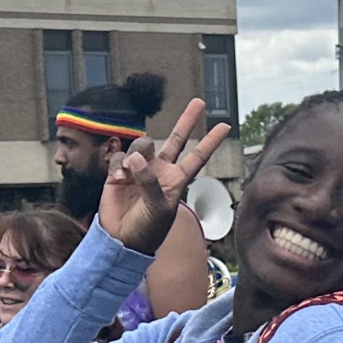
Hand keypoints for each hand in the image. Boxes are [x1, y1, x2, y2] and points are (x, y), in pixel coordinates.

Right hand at [94, 98, 232, 254]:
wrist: (122, 240)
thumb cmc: (147, 229)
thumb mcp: (158, 208)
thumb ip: (150, 182)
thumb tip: (135, 158)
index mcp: (176, 180)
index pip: (197, 157)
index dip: (210, 142)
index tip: (225, 126)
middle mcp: (160, 170)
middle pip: (176, 139)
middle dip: (187, 121)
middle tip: (199, 102)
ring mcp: (140, 170)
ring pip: (143, 145)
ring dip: (137, 154)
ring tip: (129, 171)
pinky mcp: (119, 172)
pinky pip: (119, 157)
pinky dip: (117, 164)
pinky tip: (117, 178)